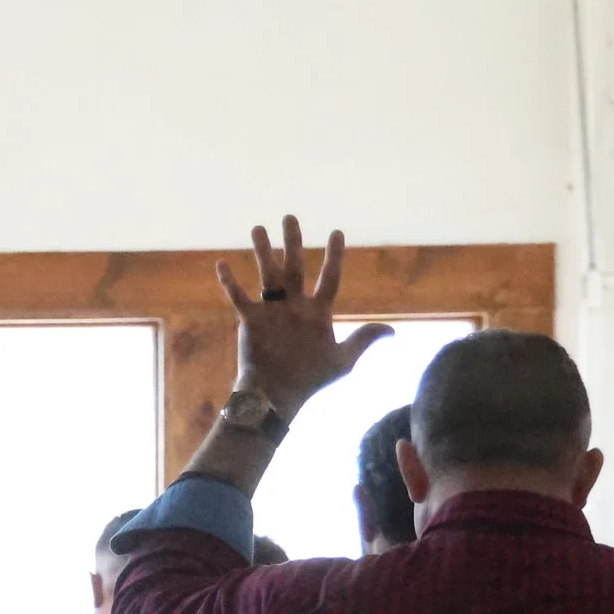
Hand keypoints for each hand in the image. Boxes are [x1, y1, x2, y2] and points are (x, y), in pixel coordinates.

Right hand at [218, 216, 392, 417]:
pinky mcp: (251, 321)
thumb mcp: (343, 360)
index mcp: (317, 312)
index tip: (337, 232)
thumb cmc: (310, 380)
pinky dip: (230, 282)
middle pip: (295, 266)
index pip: (329, 278)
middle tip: (290, 217)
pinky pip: (239, 297)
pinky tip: (222, 264)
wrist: (277, 396)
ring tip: (258, 228)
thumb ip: (363, 340)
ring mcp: (272, 312)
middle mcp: (294, 306)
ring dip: (263, 252)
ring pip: (268, 275)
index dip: (334, 256)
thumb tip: (392, 331)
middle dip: (293, 241)